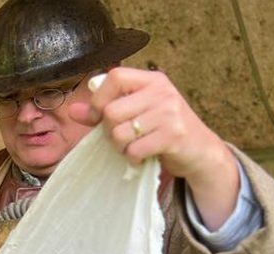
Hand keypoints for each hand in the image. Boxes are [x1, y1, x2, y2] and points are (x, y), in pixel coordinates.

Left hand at [69, 67, 239, 229]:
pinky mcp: (173, 135)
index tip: (99, 117)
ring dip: (120, 147)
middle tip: (122, 138)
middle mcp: (162, 92)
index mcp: (151, 80)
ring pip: (120, 133)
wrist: (200, 150)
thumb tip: (73, 110)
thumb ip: (103, 111)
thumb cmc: (163, 129)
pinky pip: (134, 149)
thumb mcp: (136, 113)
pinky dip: (133, 158)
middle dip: (109, 131)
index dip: (99, 99)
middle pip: (112, 111)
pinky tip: (143, 155)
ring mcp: (169, 112)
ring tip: (134, 146)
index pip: (115, 77)